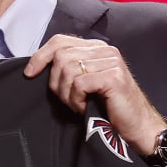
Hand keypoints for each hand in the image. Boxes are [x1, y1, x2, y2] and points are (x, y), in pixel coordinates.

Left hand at [25, 34, 166, 154]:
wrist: (137, 126)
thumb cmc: (109, 108)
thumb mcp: (85, 85)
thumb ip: (70, 70)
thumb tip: (37, 66)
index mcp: (96, 48)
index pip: (60, 40)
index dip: (40, 55)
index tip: (29, 74)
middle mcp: (105, 50)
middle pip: (61, 56)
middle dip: (56, 83)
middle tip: (67, 101)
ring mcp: (111, 61)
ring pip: (68, 70)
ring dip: (67, 95)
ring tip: (79, 106)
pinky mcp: (113, 76)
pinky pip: (79, 83)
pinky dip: (77, 100)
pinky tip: (86, 108)